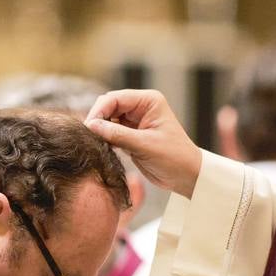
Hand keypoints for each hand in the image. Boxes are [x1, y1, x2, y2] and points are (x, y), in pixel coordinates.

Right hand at [86, 90, 203, 197]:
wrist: (187, 176)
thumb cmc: (174, 158)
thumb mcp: (145, 145)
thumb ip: (117, 134)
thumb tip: (91, 125)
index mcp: (149, 101)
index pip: (115, 98)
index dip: (99, 110)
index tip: (89, 126)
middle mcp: (141, 107)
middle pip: (109, 106)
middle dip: (98, 119)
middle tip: (88, 136)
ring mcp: (135, 120)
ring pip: (108, 119)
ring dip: (100, 129)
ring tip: (94, 143)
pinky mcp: (131, 134)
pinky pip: (111, 131)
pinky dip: (105, 138)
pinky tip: (101, 147)